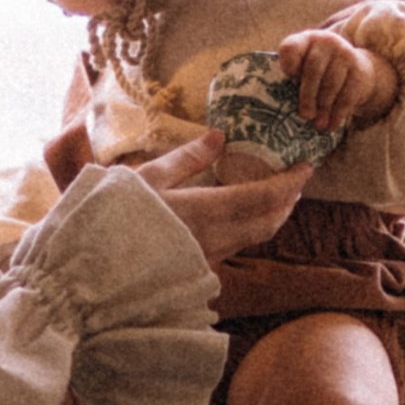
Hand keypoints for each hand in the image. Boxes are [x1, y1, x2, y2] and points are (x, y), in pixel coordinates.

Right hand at [133, 128, 308, 262]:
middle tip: (294, 181)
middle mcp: (216, 238)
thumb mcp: (147, 177)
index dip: (290, 182)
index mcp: (206, 210)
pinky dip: (249, 229)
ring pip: (254, 238)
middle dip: (287, 201)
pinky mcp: (197, 269)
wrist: (96, 268)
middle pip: (268, 222)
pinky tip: (240, 218)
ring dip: (271, 217)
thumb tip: (220, 135)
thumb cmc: (116, 216)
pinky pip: (235, 247)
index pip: (264, 197)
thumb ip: (187, 158)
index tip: (307, 166)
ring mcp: (208, 258)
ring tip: (274, 197)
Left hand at [275, 26, 397, 132]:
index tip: (289, 79)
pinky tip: (332, 124)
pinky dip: (339, 112)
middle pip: (313, 70)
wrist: (355, 66)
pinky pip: (347, 94)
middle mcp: (325, 42)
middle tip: (305, 116)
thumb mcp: (305, 67)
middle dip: (308, 96)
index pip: (291, 47)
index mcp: (304, 40)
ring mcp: (344, 53)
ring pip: (331, 84)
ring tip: (318, 125)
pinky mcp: (359, 70)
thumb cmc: (320, 71)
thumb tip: (282, 108)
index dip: (288, 64)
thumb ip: (294, 78)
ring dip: (324, 108)